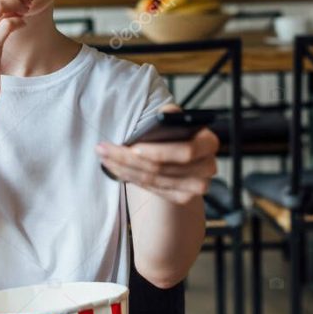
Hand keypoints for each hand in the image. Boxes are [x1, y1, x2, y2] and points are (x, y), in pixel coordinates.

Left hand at [96, 105, 218, 205]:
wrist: (181, 151)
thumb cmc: (176, 132)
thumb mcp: (175, 119)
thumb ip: (170, 115)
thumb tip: (161, 117)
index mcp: (209, 143)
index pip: (186, 152)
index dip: (158, 151)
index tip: (132, 147)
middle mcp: (207, 168)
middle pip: (162, 169)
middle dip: (128, 158)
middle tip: (103, 149)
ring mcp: (195, 187)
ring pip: (152, 179)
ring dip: (123, 168)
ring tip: (104, 156)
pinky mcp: (182, 198)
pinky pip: (151, 188)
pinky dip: (130, 177)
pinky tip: (114, 167)